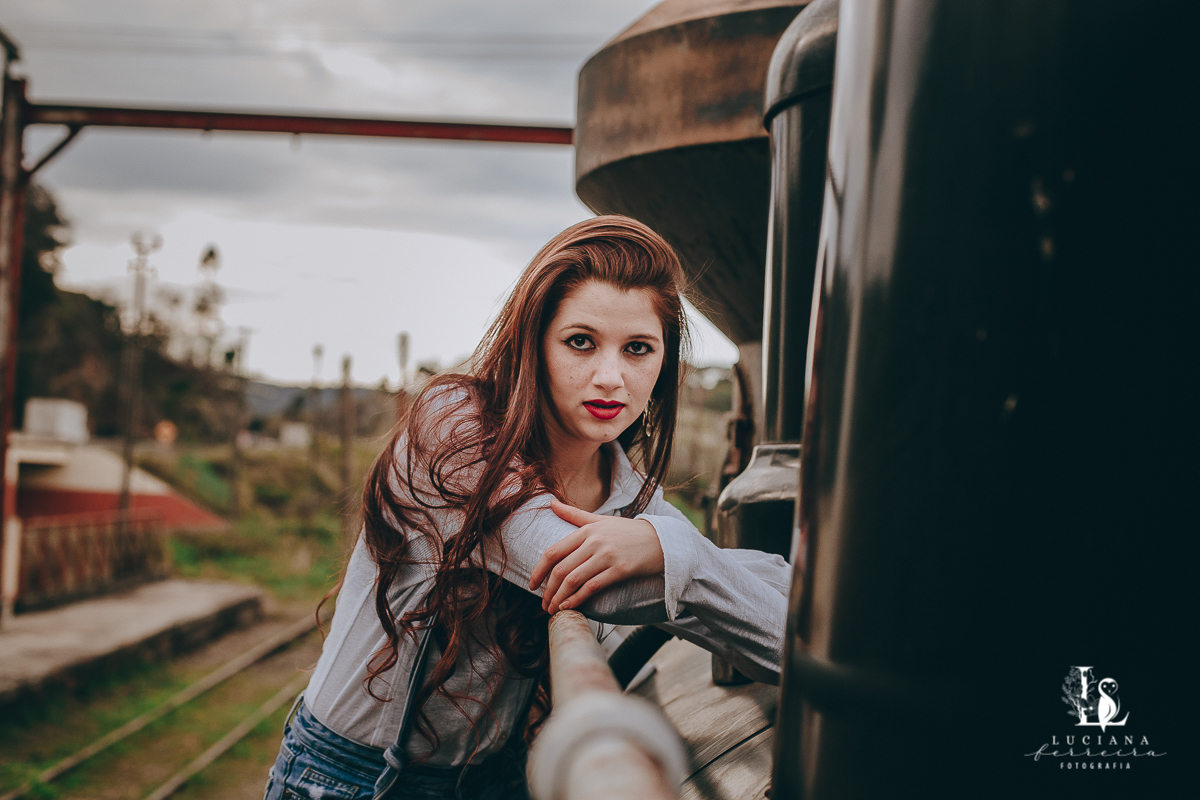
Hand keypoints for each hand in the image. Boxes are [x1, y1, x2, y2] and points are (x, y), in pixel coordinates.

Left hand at [529, 498, 664, 613]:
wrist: (660, 540)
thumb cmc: (627, 531)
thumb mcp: (600, 519)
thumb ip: (573, 514)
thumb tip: (550, 502)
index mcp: (586, 530)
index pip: (554, 551)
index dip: (539, 570)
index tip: (532, 584)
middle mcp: (594, 541)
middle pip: (561, 569)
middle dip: (548, 590)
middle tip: (542, 603)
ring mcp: (607, 556)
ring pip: (574, 580)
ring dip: (559, 598)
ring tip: (552, 609)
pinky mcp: (620, 570)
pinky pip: (592, 587)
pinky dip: (577, 599)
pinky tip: (569, 607)